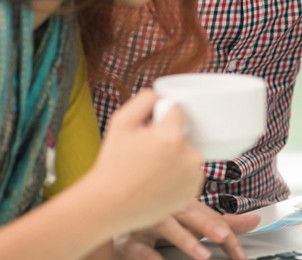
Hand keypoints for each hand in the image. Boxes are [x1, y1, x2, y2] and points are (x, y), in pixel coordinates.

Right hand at [79, 89, 206, 234]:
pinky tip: (157, 182)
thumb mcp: (120, 122)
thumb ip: (144, 100)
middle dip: (169, 139)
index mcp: (171, 136)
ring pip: (188, 154)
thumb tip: (162, 95)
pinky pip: (189, 174)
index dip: (160, 119)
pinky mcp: (192, 192)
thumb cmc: (112, 164)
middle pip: (183, 135)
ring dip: (175, 157)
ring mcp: (193, 176)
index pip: (177, 112)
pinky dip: (178, 176)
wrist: (108, 205)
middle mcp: (188, 156)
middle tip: (146, 153)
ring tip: (150, 170)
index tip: (147, 132)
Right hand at [114, 201, 258, 259]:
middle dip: (207, 224)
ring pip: (166, 226)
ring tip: (202, 256)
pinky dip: (150, 254)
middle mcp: (166, 208)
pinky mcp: (128, 239)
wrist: (119, 217)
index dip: (227, 232)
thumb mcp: (192, 221)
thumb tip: (255, 221)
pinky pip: (138, 246)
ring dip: (184, 240)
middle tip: (224, 238)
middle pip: (188, 212)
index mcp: (183, 203)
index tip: (241, 255)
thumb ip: (221, 223)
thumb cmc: (160, 220)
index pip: (209, 215)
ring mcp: (146, 222)